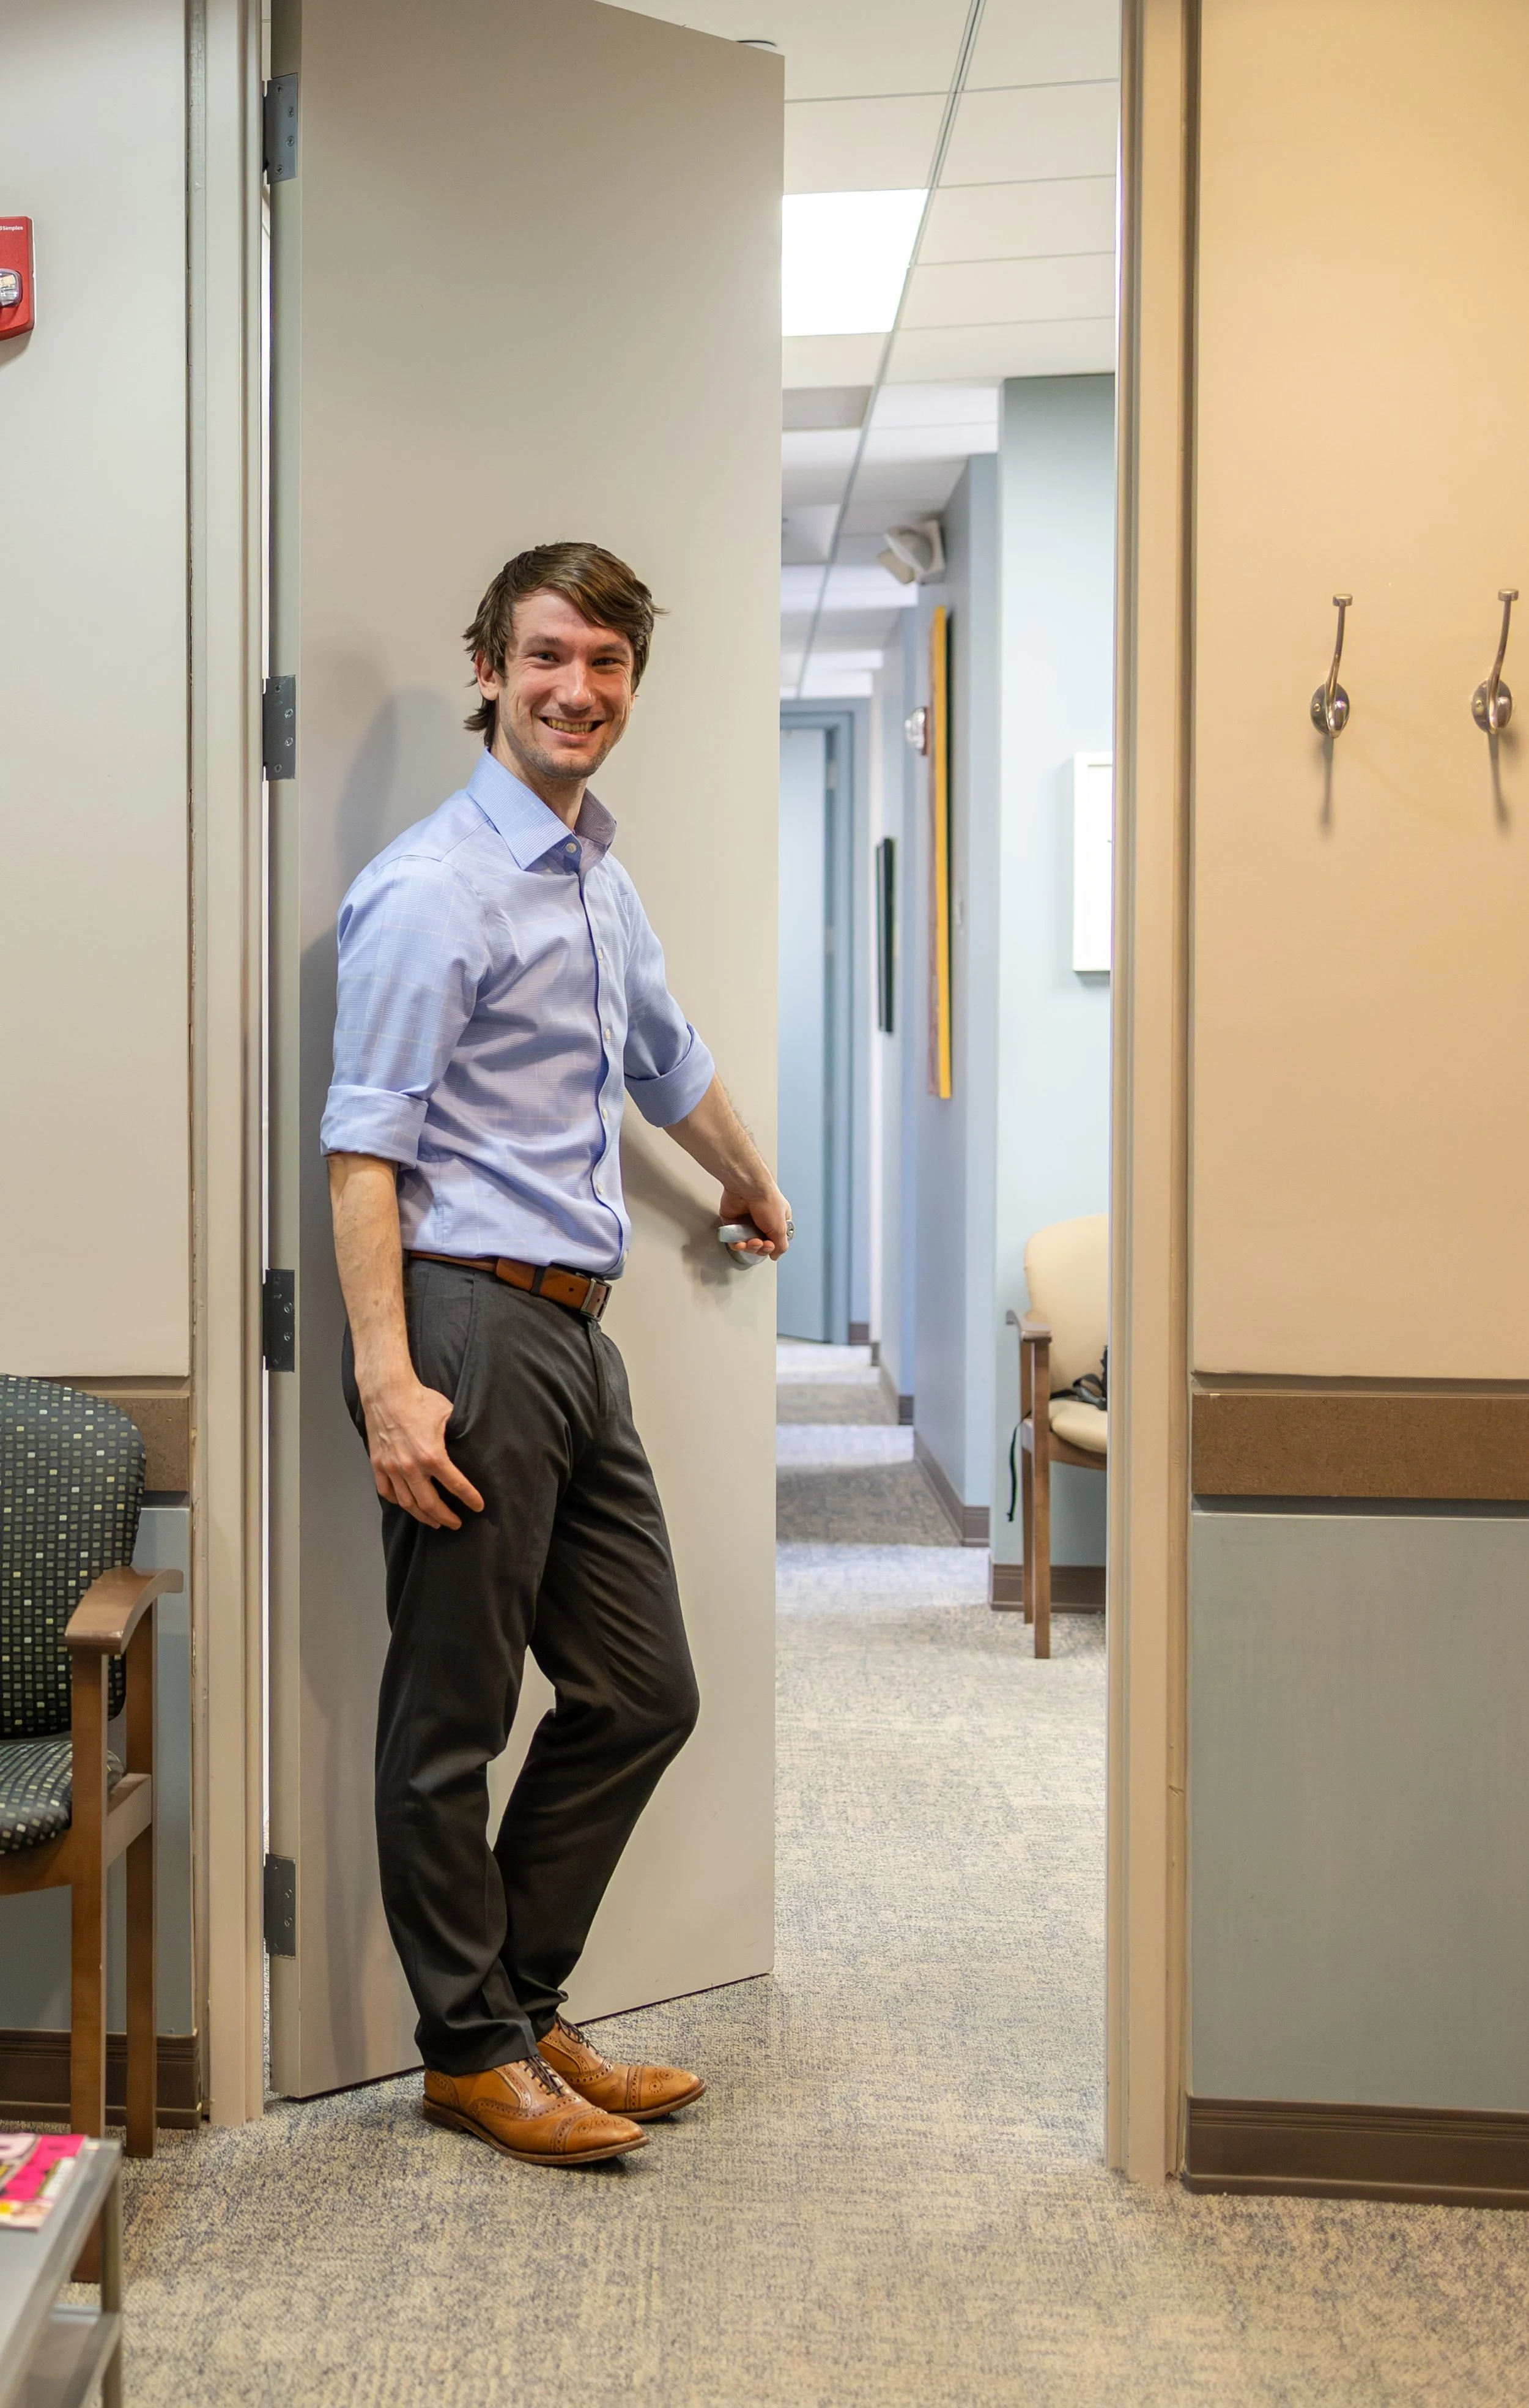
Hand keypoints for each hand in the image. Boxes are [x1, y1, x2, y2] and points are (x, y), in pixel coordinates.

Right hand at [360, 1372, 484, 1528]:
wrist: (387, 1392)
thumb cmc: (419, 1400)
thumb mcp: (448, 1414)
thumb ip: (459, 1434)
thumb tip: (474, 1444)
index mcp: (432, 1455)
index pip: (456, 1485)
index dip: (469, 1498)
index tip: (478, 1507)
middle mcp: (411, 1467)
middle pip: (430, 1504)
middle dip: (445, 1517)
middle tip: (455, 1523)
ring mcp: (392, 1468)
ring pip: (408, 1503)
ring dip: (423, 1516)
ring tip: (434, 1522)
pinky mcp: (378, 1465)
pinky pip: (387, 1492)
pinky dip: (398, 1502)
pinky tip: (407, 1505)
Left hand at [720, 1184, 791, 1258]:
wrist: (747, 1188)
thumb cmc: (767, 1202)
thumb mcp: (781, 1228)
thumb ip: (780, 1245)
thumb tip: (776, 1255)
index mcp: (778, 1220)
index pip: (776, 1241)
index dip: (772, 1247)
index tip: (770, 1245)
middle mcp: (763, 1221)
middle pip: (761, 1245)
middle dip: (760, 1248)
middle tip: (759, 1243)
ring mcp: (748, 1222)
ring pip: (747, 1244)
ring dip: (749, 1247)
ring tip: (750, 1241)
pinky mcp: (733, 1222)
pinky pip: (734, 1240)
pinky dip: (736, 1244)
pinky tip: (739, 1242)